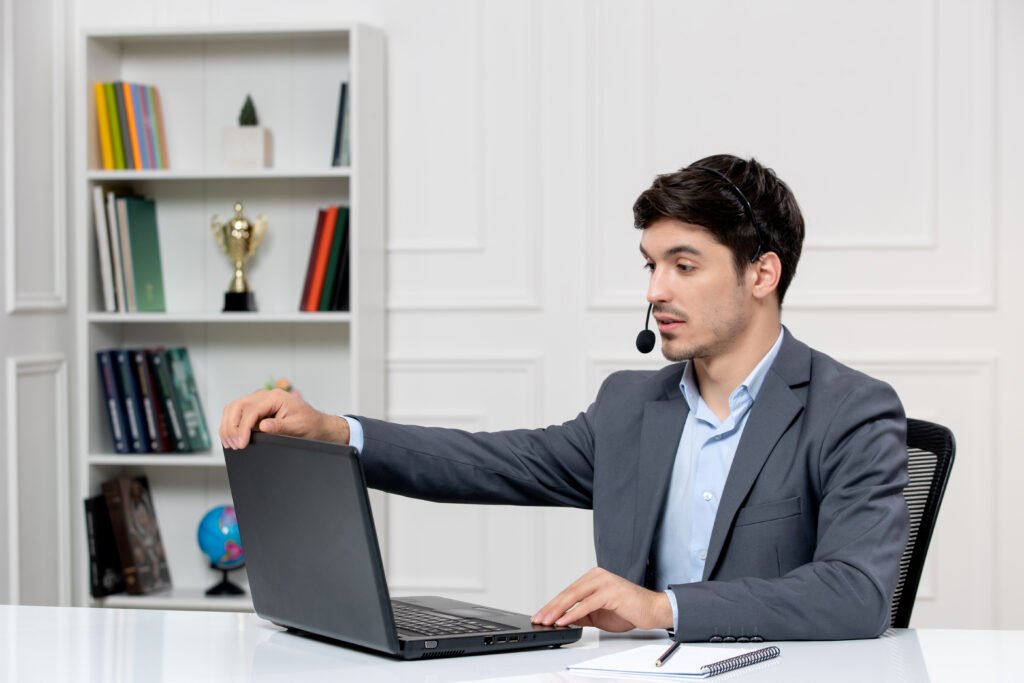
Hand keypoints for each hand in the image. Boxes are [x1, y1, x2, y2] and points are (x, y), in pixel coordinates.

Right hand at [219, 388, 349, 449]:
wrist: (316, 424)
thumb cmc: (309, 424)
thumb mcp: (298, 427)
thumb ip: (280, 427)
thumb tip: (262, 427)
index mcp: (275, 397)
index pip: (251, 410)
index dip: (242, 428)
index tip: (241, 444)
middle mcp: (264, 396)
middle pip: (237, 406)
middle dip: (231, 427)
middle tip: (233, 446)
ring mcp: (258, 401)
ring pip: (233, 408)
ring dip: (227, 426)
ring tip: (230, 444)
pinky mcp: (255, 408)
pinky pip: (236, 413)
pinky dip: (230, 424)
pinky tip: (231, 438)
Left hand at [531, 567, 672, 631]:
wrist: (652, 611)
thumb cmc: (628, 610)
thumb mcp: (598, 614)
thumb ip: (582, 614)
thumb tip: (562, 620)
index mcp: (593, 578)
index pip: (568, 592)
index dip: (552, 604)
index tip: (541, 614)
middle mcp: (597, 576)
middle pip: (568, 592)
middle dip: (551, 607)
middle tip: (539, 618)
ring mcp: (604, 582)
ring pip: (575, 596)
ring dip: (558, 610)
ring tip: (547, 620)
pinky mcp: (610, 592)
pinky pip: (587, 604)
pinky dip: (573, 613)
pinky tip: (563, 620)